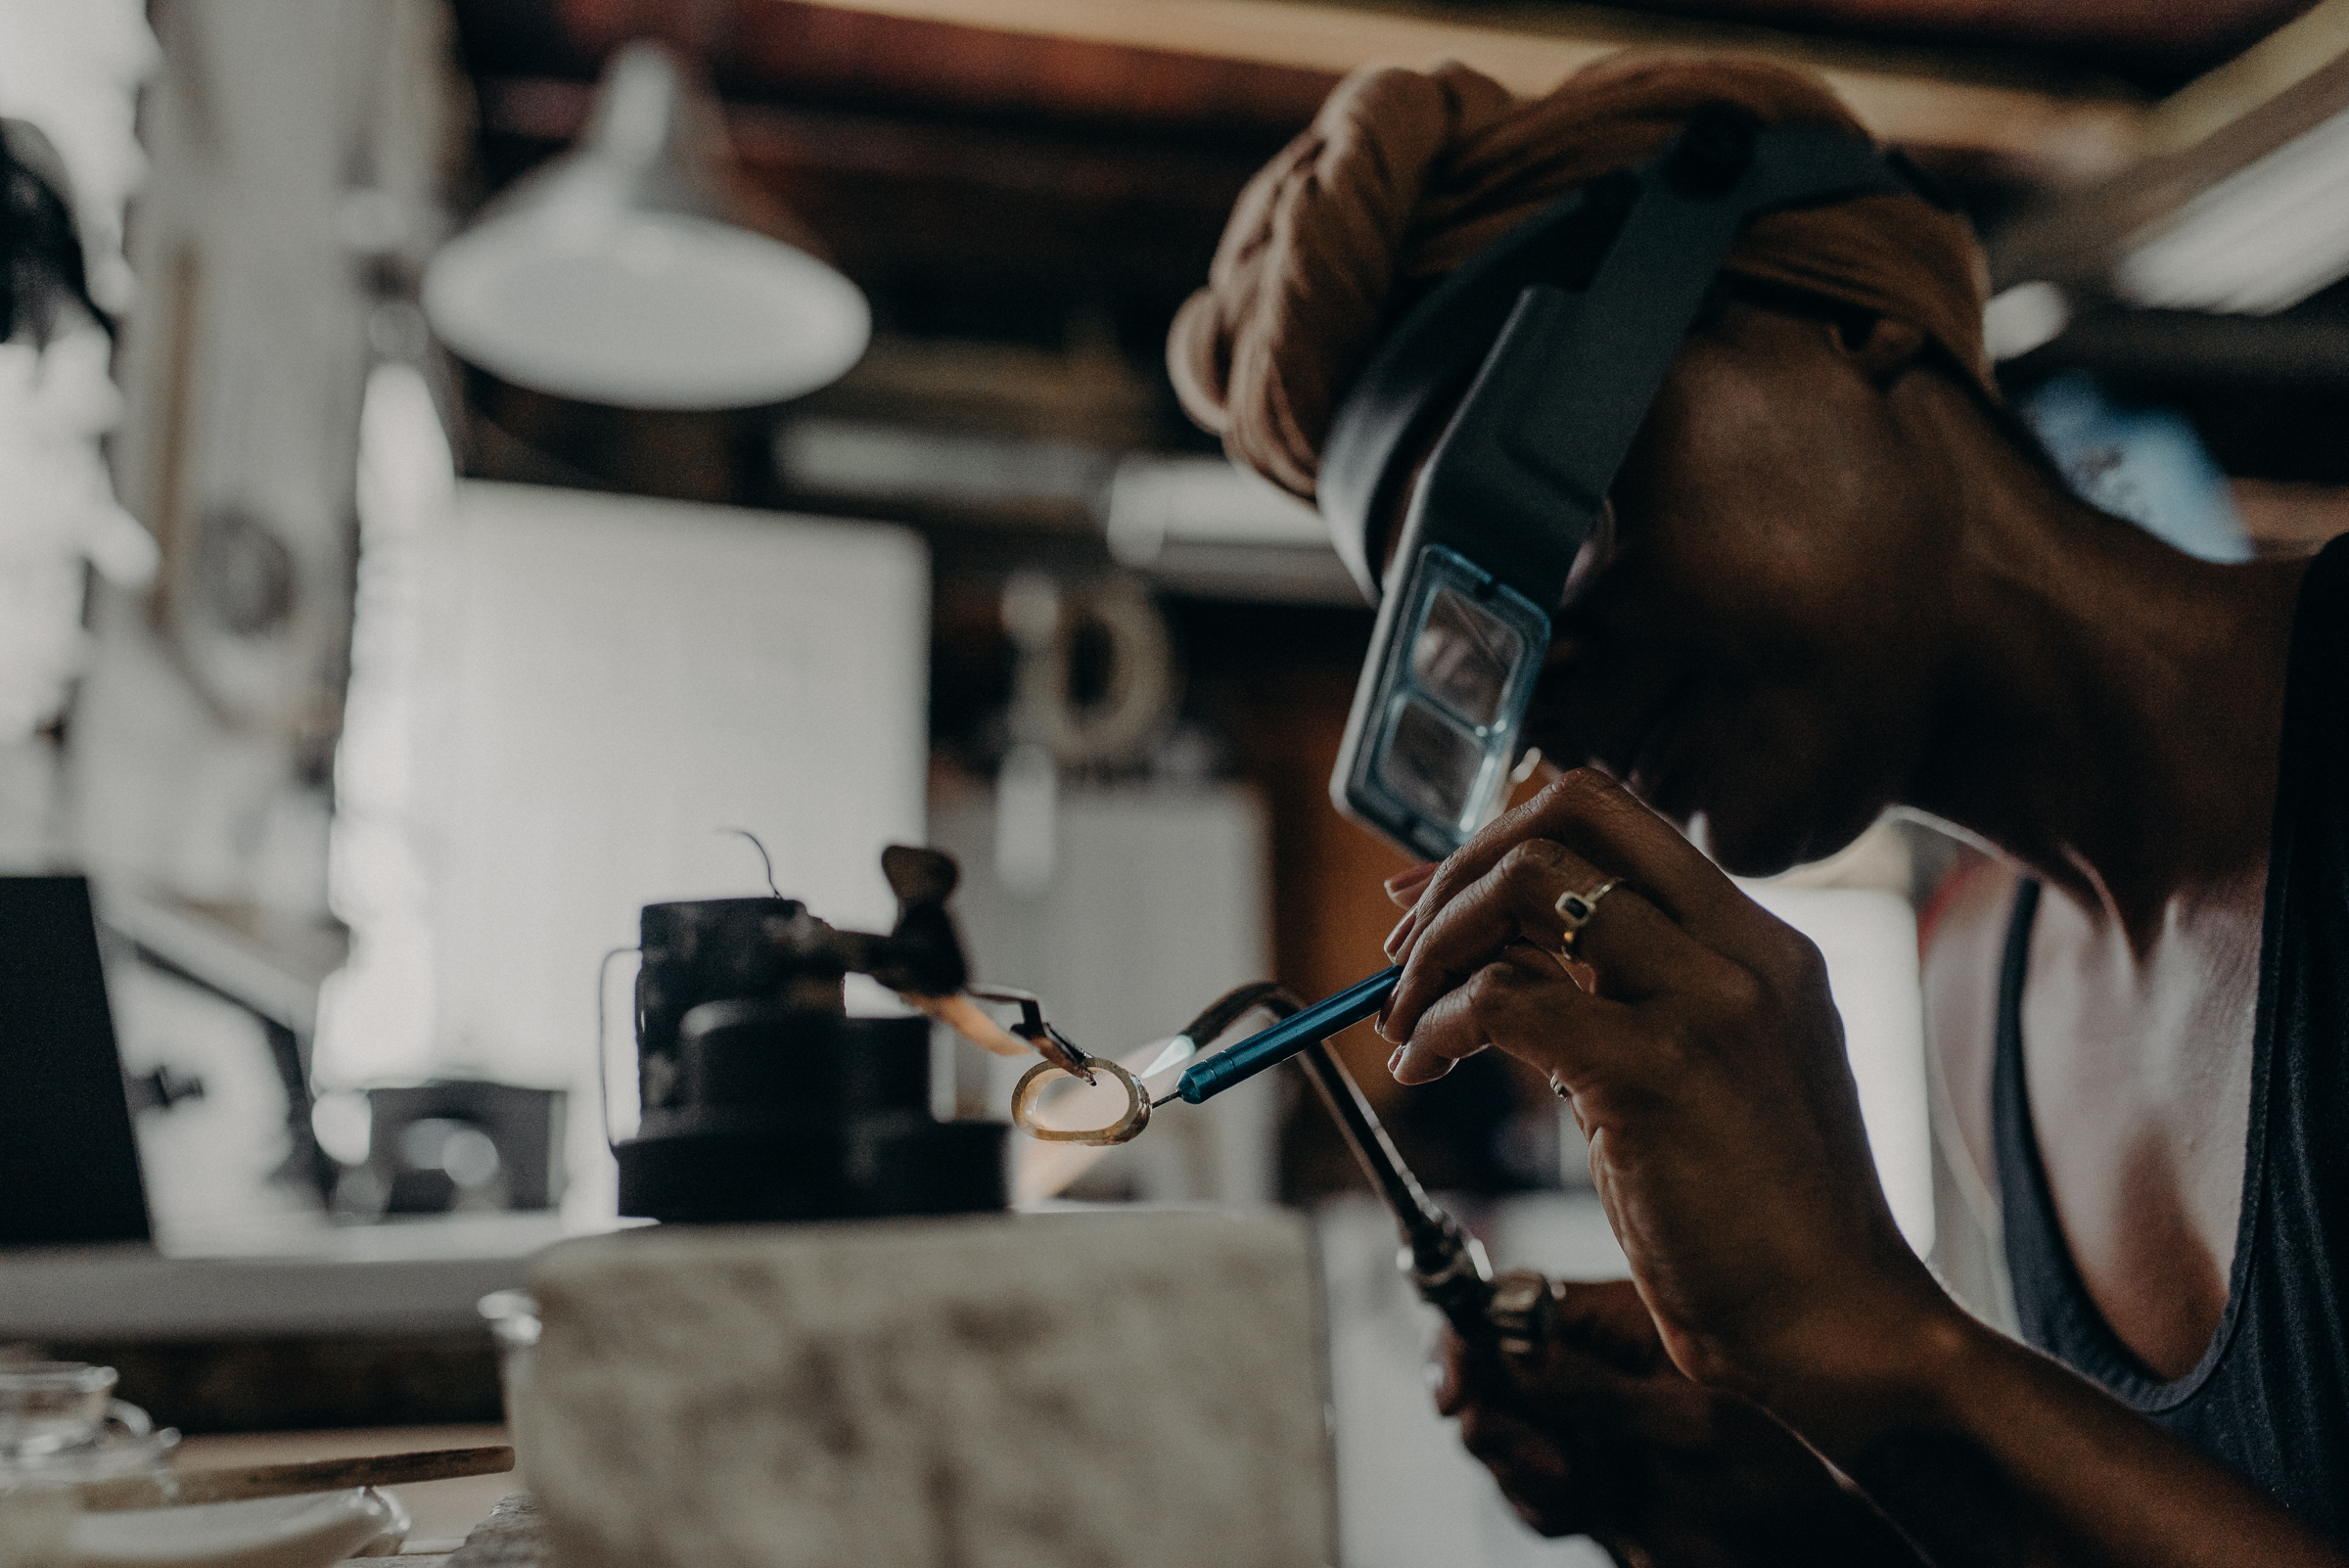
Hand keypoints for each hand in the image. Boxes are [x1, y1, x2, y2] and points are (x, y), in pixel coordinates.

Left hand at [1380, 769, 1946, 1398]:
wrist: (1835, 1324)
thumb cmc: (1764, 1218)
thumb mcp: (1701, 1071)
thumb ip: (1624, 998)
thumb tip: (1501, 951)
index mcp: (1759, 942)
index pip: (1614, 815)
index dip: (1502, 837)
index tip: (1433, 896)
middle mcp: (1742, 949)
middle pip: (1568, 812)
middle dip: (1460, 866)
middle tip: (1404, 950)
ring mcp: (1706, 1003)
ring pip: (1524, 888)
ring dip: (1435, 948)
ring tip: (1406, 1021)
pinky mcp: (1658, 1070)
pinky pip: (1501, 998)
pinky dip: (1436, 1024)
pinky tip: (1424, 1067)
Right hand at [1438, 1278, 1920, 1565]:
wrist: (1829, 1550)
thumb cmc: (1799, 1471)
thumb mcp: (1692, 1426)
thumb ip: (1593, 1390)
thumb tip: (1507, 1348)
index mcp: (1619, 1319)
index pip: (1509, 1305)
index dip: (1465, 1341)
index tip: (1457, 1392)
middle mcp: (1599, 1363)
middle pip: (1491, 1370)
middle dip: (1495, 1418)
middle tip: (1546, 1463)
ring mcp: (1596, 1421)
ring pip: (1504, 1435)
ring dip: (1520, 1470)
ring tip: (1579, 1491)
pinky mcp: (1599, 1479)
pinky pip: (1532, 1489)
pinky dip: (1541, 1505)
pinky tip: (1586, 1510)